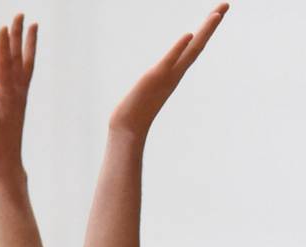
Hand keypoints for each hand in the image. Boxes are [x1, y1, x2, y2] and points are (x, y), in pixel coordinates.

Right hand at [0, 14, 36, 182]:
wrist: (7, 161)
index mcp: (8, 96)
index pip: (5, 65)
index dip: (4, 47)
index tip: (4, 27)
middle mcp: (17, 92)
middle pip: (18, 58)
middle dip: (18, 36)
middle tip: (20, 14)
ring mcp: (19, 95)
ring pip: (25, 63)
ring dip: (27, 44)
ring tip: (32, 26)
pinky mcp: (18, 100)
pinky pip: (25, 73)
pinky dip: (26, 59)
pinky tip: (24, 56)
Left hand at [109, 4, 227, 140]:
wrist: (127, 128)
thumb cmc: (135, 111)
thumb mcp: (148, 89)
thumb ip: (154, 80)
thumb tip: (156, 76)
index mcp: (174, 72)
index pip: (194, 47)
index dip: (206, 30)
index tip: (217, 13)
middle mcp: (175, 72)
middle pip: (199, 44)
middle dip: (212, 24)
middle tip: (225, 4)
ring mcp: (167, 76)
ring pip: (191, 51)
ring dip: (204, 32)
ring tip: (217, 13)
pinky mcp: (154, 78)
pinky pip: (169, 61)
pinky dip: (178, 48)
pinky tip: (188, 35)